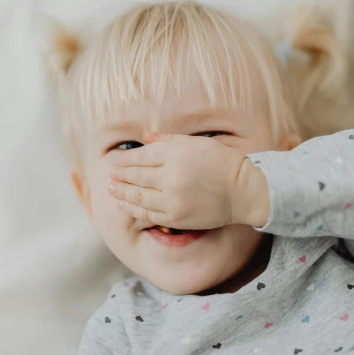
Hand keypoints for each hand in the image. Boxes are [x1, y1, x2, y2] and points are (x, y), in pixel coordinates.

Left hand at [108, 131, 268, 228]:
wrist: (243, 191)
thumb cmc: (222, 163)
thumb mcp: (196, 143)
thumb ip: (168, 139)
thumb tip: (144, 136)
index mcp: (176, 156)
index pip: (142, 157)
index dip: (126, 160)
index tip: (117, 161)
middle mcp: (171, 179)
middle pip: (136, 177)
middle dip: (120, 176)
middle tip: (110, 175)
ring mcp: (172, 201)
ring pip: (138, 197)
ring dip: (121, 193)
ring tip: (111, 189)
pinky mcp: (176, 218)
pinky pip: (148, 214)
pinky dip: (133, 210)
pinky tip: (124, 205)